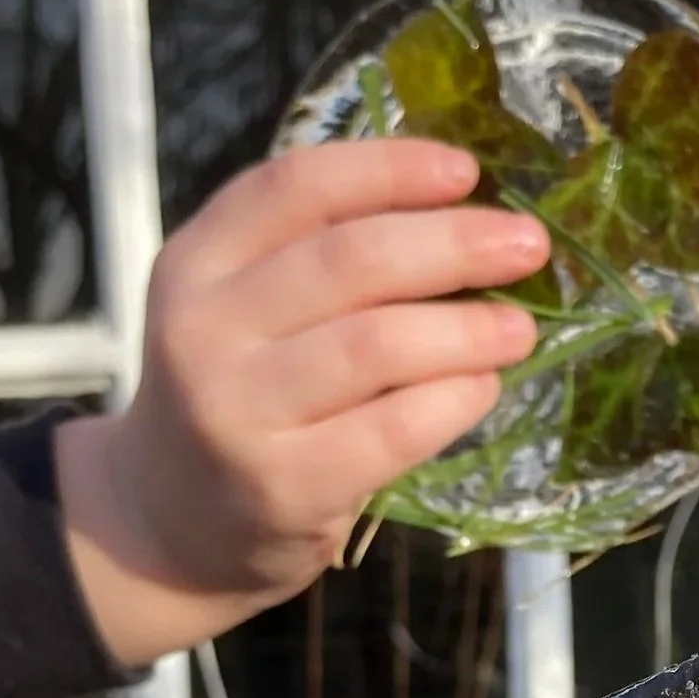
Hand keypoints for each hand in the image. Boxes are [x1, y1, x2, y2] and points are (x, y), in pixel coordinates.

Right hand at [56, 139, 548, 668]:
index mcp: (196, 263)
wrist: (171, 528)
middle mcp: (204, 330)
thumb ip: (315, 258)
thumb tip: (462, 212)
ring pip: (377, 345)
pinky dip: (453, 401)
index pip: (298, 187)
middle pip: (350, 261)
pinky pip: (392, 430)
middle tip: (527, 246)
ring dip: (466, 329)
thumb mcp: (240, 312)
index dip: (390, 168)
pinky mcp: (283, 487)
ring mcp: (238, 412)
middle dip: (454, 243)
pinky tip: (483, 387)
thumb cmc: (237, 402)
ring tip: (519, 328)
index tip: (466, 171)